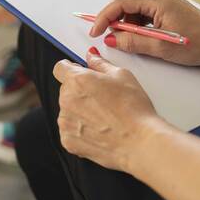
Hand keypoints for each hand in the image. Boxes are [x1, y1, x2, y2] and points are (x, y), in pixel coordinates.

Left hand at [53, 48, 164, 171]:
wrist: (140, 142)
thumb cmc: (134, 109)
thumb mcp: (122, 75)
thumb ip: (100, 63)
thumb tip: (91, 56)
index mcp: (77, 80)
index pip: (60, 68)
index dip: (70, 69)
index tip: (77, 73)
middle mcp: (66, 100)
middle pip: (66, 90)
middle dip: (79, 92)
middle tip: (101, 99)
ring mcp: (65, 122)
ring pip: (67, 110)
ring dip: (79, 111)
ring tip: (103, 117)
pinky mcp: (68, 141)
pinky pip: (69, 130)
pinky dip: (80, 130)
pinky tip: (99, 130)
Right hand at [89, 0, 199, 67]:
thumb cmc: (199, 45)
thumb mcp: (161, 48)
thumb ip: (132, 42)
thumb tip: (111, 39)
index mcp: (157, 0)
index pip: (119, 2)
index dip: (104, 17)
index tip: (96, 32)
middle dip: (113, 17)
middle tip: (111, 35)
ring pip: (132, 4)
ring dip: (125, 20)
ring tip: (131, 39)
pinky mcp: (167, 6)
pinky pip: (143, 9)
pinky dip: (136, 21)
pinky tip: (142, 35)